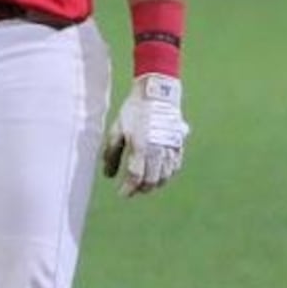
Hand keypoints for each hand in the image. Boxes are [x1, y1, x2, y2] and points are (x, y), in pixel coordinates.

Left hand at [102, 74, 188, 196]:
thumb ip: (111, 153)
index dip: (128, 189)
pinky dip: (166, 175)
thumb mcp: (117, 129)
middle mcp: (157, 151)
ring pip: (164, 177)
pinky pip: (174, 168)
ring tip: (143, 184)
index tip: (121, 193)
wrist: (157, 93)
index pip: (135, 177)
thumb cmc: (134, 111)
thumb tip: (108, 175)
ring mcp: (170, 149)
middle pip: (151, 181)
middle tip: (132, 189)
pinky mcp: (178, 145)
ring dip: (153, 184)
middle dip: (140, 189)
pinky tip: (158, 174)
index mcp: (141, 146)